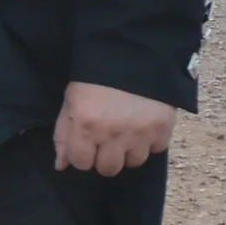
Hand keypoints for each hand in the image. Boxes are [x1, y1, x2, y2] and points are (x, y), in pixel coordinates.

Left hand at [53, 82, 175, 176]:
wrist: (133, 55)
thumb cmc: (94, 79)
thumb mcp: (71, 102)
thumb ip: (64, 135)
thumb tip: (61, 165)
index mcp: (86, 125)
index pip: (81, 163)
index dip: (81, 155)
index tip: (85, 145)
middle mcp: (113, 133)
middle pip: (108, 169)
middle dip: (104, 158)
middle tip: (106, 141)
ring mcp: (141, 133)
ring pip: (134, 162)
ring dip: (128, 151)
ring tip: (125, 132)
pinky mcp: (164, 128)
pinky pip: (156, 149)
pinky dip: (149, 142)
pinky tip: (143, 126)